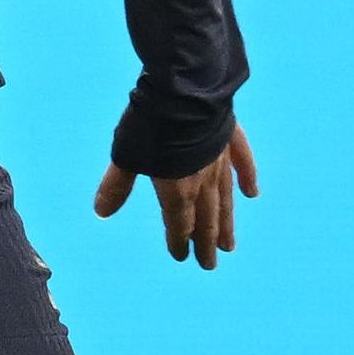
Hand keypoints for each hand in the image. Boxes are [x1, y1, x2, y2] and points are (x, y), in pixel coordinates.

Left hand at [94, 125, 257, 271]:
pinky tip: (252, 193)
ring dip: (227, 222)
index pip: (178, 223)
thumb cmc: (151, 124)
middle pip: (205, 219)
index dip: (178, 240)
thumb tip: (101, 212)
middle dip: (205, 243)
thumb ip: (117, 186)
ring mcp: (220, 160)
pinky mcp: (231, 137)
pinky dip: (248, 178)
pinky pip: (243, 163)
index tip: (181, 256)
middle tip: (210, 264)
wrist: (186, 90)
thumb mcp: (126, 155)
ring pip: (226, 198)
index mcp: (177, 188)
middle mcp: (203, 180)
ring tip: (229, 245)